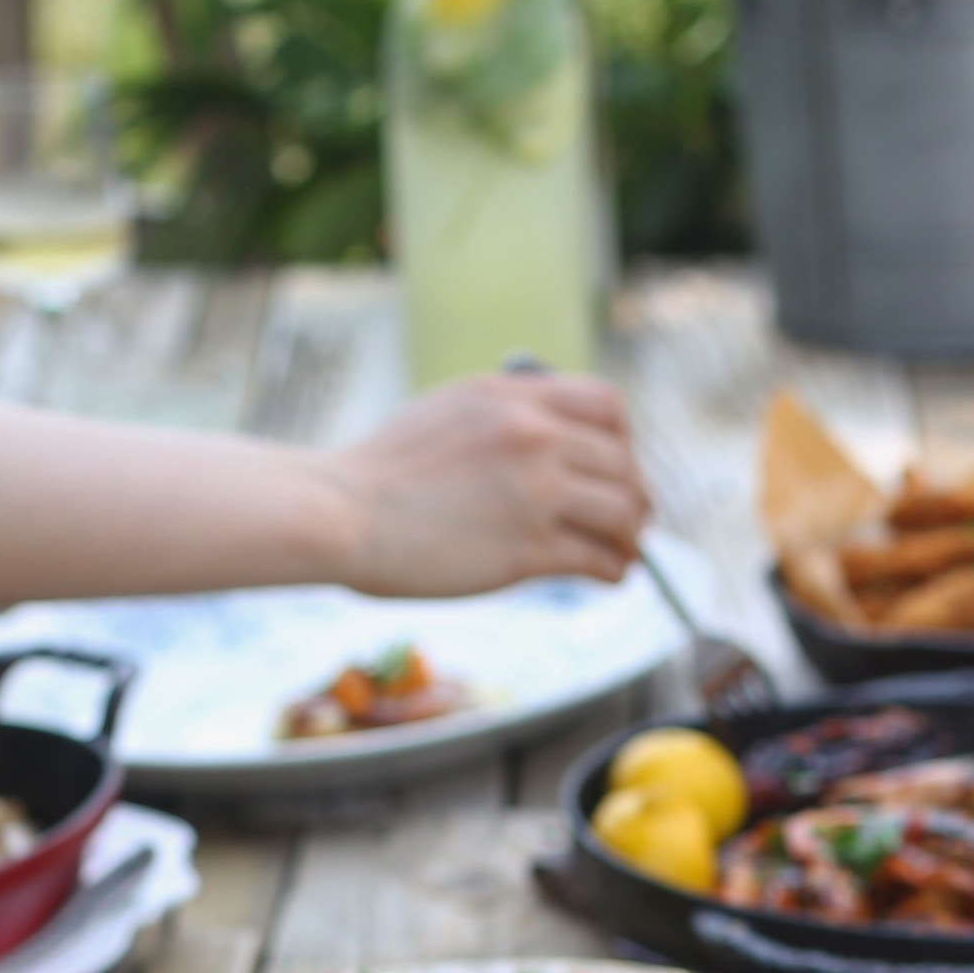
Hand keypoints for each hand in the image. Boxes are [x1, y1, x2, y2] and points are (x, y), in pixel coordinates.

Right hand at [325, 373, 652, 595]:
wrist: (339, 513)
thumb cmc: (380, 473)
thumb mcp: (447, 412)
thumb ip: (503, 417)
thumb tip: (551, 440)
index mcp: (512, 396)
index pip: (607, 405)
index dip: (623, 440)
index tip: (615, 465)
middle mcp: (533, 435)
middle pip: (623, 461)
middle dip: (633, 494)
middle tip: (631, 519)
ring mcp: (535, 490)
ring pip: (622, 510)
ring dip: (632, 535)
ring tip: (625, 554)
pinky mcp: (528, 547)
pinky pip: (599, 557)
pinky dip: (615, 569)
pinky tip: (609, 576)